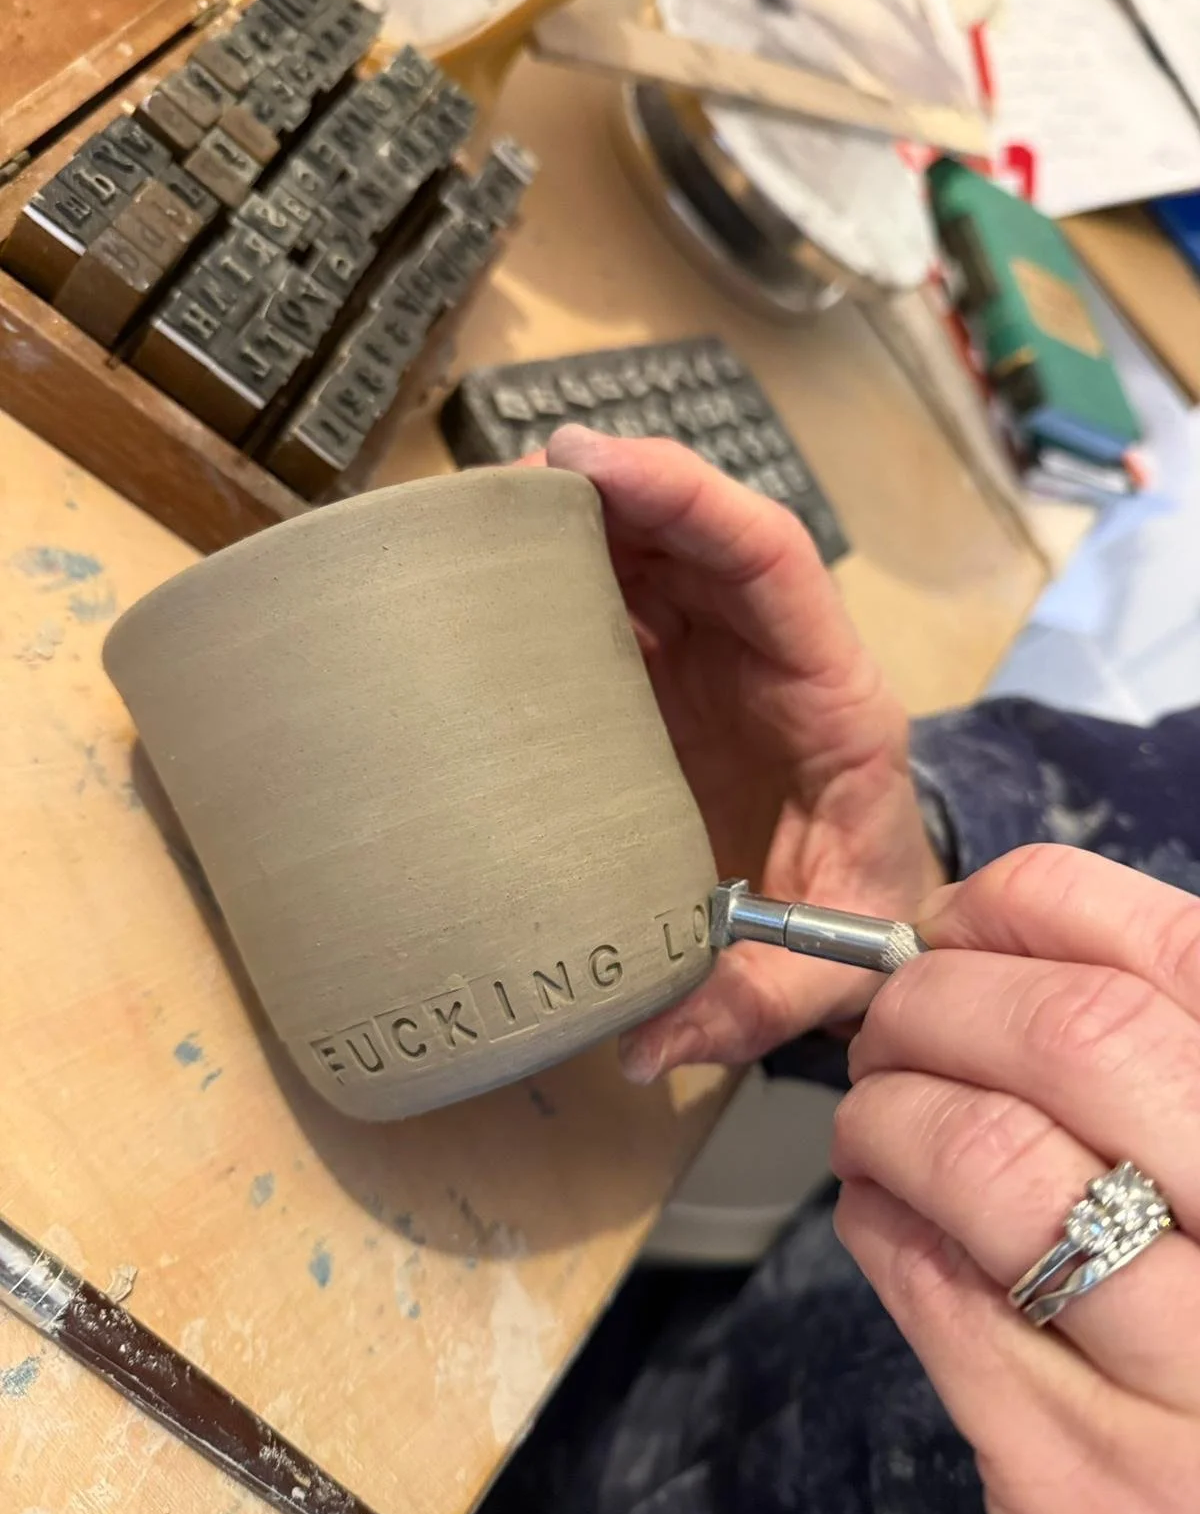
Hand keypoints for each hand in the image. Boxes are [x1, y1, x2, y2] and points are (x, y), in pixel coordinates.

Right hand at [543, 427, 944, 1079]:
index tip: (593, 465)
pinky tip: (500, 579)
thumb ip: (749, 1003)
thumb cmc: (860, 920)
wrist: (873, 915)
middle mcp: (777, 654)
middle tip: (512, 476)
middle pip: (703, 533)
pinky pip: (626, 601)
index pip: (772, 558)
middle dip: (615, 488)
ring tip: (488, 513)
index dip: (687, 499)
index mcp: (833, 696)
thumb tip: (642, 1048)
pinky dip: (569, 575)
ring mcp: (723, 658)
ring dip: (583, 519)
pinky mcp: (678, 679)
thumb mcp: (824, 967)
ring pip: (659, 553)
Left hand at [833, 843, 1199, 1513]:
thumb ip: (1135, 1066)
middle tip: (887, 1028)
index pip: (1178, 955)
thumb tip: (967, 940)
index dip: (1033, 909)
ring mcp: (1199, 1386)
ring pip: (988, 1155)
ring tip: (872, 1125)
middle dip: (933, 1002)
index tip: (951, 925)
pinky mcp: (1092, 1483)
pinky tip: (884, 1214)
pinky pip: (932, 1282)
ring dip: (885, 1113)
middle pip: (1075, 1036)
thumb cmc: (1195, 1331)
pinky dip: (875, 1217)